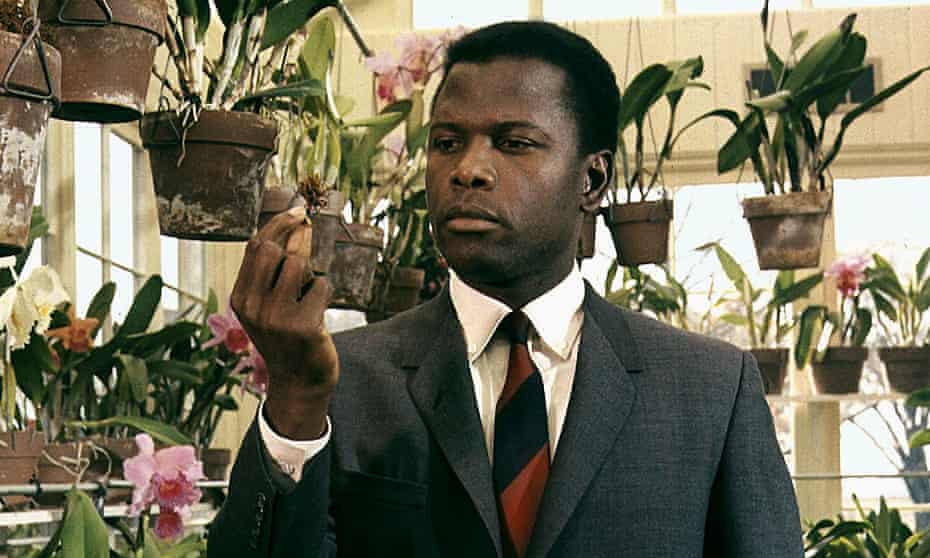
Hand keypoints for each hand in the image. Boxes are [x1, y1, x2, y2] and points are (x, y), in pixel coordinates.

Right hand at [231, 207, 337, 439]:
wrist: (298, 383)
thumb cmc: (288, 337)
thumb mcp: (268, 305)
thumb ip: (272, 272)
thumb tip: (294, 225)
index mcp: (240, 298)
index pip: (256, 246)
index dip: (279, 223)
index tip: (298, 209)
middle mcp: (253, 306)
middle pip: (275, 250)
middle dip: (298, 235)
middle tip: (310, 228)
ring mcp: (277, 317)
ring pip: (299, 265)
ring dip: (312, 270)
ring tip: (310, 290)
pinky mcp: (303, 326)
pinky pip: (321, 287)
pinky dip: (324, 292)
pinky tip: (318, 313)